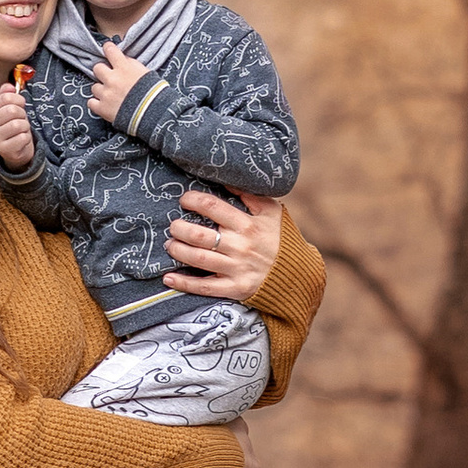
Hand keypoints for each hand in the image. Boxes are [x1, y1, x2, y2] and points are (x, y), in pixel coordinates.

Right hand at [0, 80, 34, 166]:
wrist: (14, 150)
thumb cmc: (13, 127)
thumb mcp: (10, 109)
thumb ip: (7, 95)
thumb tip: (8, 86)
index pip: (6, 97)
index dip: (18, 99)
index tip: (21, 105)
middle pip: (12, 110)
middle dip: (22, 114)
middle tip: (21, 120)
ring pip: (18, 124)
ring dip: (25, 127)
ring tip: (21, 131)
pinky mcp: (4, 149)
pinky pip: (23, 138)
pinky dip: (26, 138)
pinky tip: (21, 140)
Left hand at [88, 37, 147, 121]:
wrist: (154, 113)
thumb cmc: (154, 93)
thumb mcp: (146, 73)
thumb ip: (131, 65)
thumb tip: (122, 59)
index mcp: (124, 68)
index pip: (110, 50)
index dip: (108, 49)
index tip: (107, 49)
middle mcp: (112, 79)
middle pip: (97, 68)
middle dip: (102, 72)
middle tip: (109, 78)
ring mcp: (106, 94)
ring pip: (94, 87)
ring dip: (101, 90)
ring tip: (111, 96)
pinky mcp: (102, 108)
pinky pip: (91, 103)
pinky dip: (96, 104)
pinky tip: (104, 105)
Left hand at [165, 187, 283, 300]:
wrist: (299, 274)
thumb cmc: (281, 239)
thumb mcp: (272, 212)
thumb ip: (250, 195)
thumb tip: (226, 179)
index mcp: (247, 225)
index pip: (213, 207)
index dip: (193, 200)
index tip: (184, 199)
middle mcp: (239, 246)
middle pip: (200, 235)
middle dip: (180, 228)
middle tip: (173, 225)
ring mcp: (236, 268)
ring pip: (198, 259)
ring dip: (178, 251)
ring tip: (170, 245)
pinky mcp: (235, 288)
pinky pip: (205, 286)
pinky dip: (184, 283)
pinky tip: (168, 277)